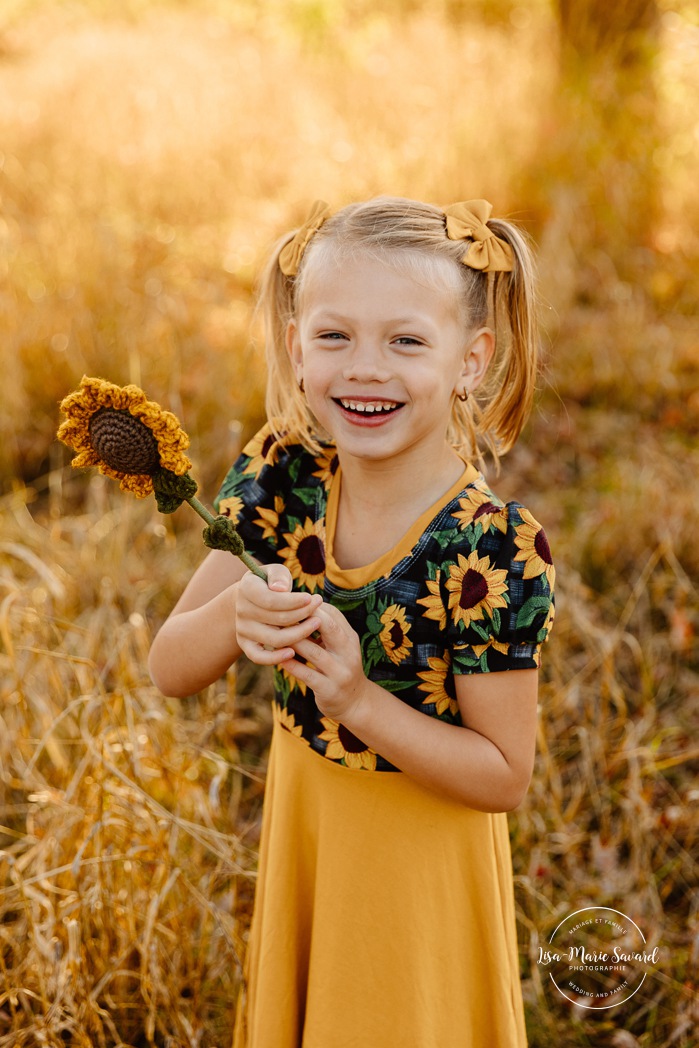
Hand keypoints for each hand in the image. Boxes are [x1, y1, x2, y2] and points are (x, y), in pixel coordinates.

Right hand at [235, 564, 322, 664]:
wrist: (252, 599)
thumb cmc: (270, 583)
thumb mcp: (274, 572)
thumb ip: (279, 576)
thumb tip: (281, 589)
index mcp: (246, 589)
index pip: (271, 600)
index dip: (294, 601)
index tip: (312, 598)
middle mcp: (241, 610)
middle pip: (278, 619)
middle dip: (303, 614)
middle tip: (320, 607)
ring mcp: (242, 629)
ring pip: (275, 638)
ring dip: (300, 633)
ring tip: (316, 623)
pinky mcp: (245, 644)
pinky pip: (258, 657)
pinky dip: (275, 658)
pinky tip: (293, 653)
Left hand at [280, 602, 370, 724]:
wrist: (354, 702)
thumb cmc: (339, 667)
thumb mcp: (339, 647)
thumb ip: (324, 629)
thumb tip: (298, 607)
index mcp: (349, 638)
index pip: (332, 613)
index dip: (310, 606)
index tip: (289, 602)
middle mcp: (348, 652)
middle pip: (329, 627)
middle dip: (304, 617)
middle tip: (281, 613)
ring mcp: (340, 672)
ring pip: (314, 651)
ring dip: (293, 641)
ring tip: (274, 634)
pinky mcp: (329, 690)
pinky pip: (307, 674)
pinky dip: (292, 665)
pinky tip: (278, 659)